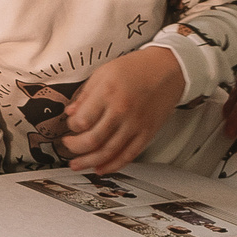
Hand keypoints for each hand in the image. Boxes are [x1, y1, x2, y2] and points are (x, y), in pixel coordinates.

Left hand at [61, 47, 184, 172]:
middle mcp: (122, 111)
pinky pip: (129, 155)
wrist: (169, 69)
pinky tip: (101, 168)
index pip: (82, 121)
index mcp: (108, 93)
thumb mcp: (104, 73)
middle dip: (74, 147)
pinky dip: (113, 165)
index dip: (71, 127)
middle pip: (92, 140)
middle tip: (67, 145)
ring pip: (108, 152)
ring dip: (88, 162)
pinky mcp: (148, 133)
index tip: (70, 124)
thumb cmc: (136, 68)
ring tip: (77, 164)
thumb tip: (70, 112)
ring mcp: (136, 124)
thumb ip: (85, 94)